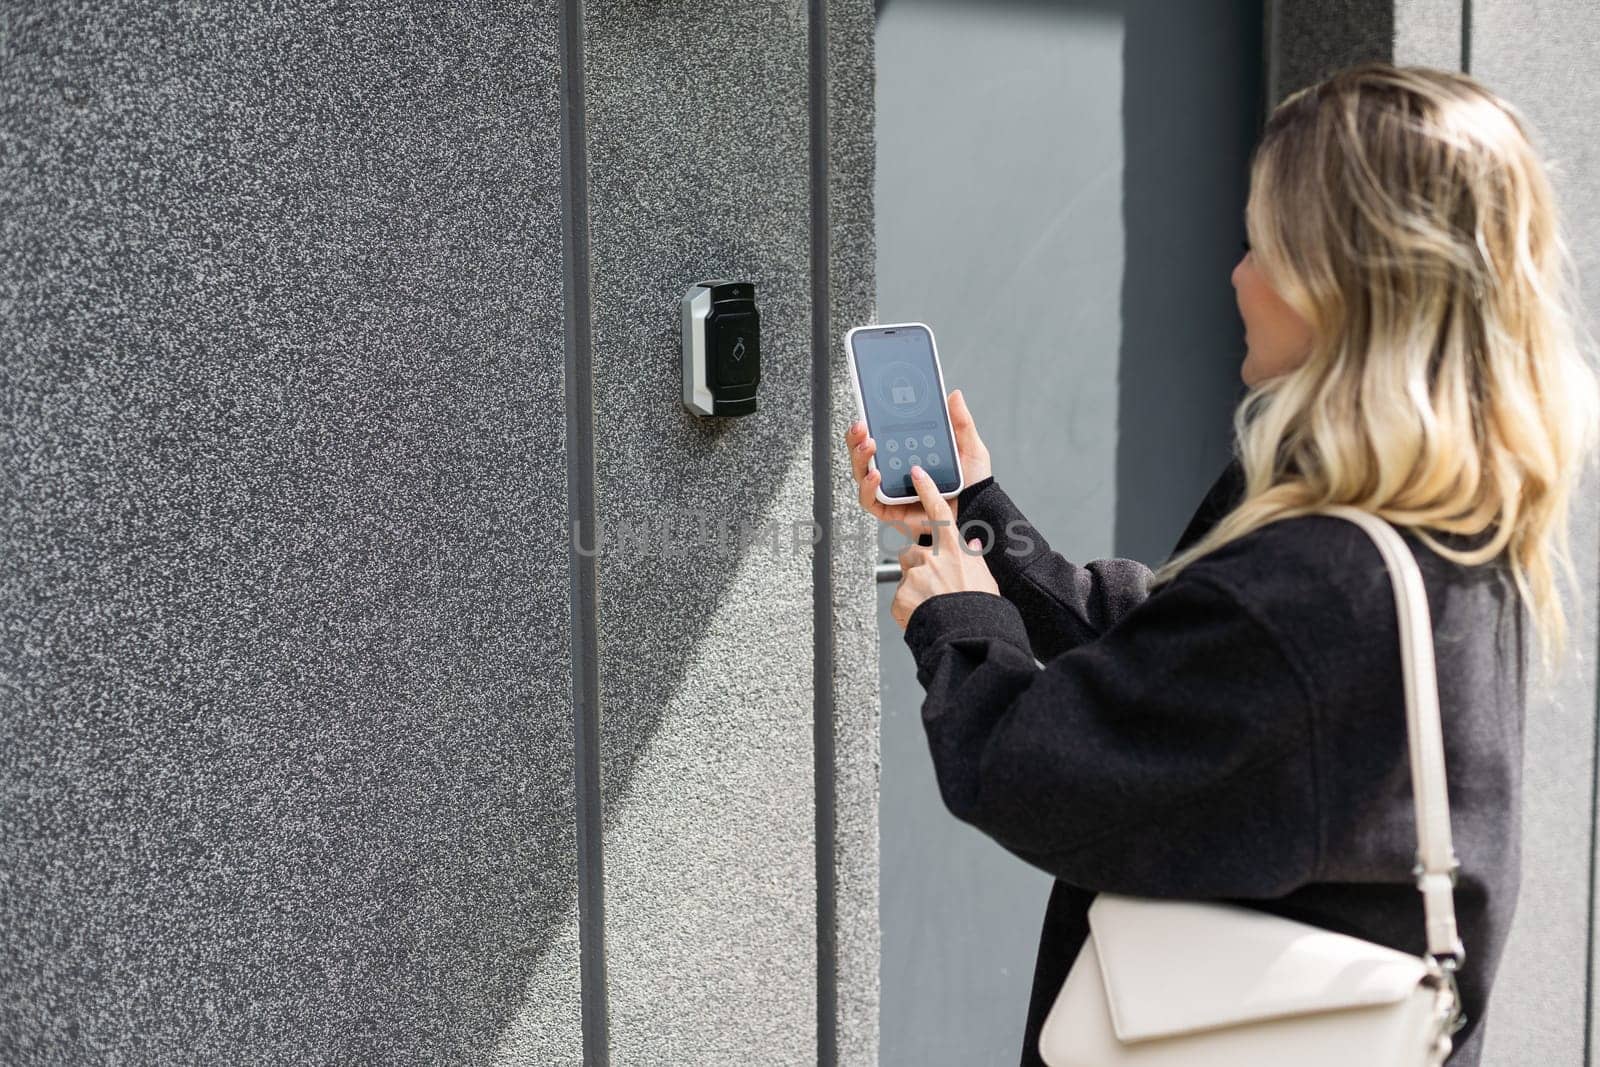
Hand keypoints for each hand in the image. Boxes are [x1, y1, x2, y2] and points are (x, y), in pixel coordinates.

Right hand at [844, 388, 992, 539]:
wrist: (977, 515)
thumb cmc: (972, 487)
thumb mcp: (970, 449)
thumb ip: (961, 423)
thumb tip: (954, 396)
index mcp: (910, 454)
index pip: (881, 436)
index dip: (870, 423)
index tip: (868, 410)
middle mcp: (896, 471)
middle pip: (865, 453)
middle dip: (857, 438)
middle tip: (862, 426)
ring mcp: (891, 491)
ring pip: (861, 473)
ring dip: (860, 458)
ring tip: (869, 445)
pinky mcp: (889, 511)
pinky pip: (869, 500)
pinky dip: (867, 487)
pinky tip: (876, 475)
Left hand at [889, 464, 1000, 629]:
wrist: (967, 634)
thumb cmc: (980, 608)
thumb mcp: (984, 578)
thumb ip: (974, 559)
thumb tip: (975, 546)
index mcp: (955, 550)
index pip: (939, 512)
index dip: (927, 490)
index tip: (916, 472)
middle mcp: (933, 557)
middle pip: (913, 553)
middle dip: (918, 568)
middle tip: (935, 589)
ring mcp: (915, 574)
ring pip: (907, 578)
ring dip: (914, 590)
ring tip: (933, 607)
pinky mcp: (901, 594)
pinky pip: (900, 600)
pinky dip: (909, 609)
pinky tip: (925, 617)